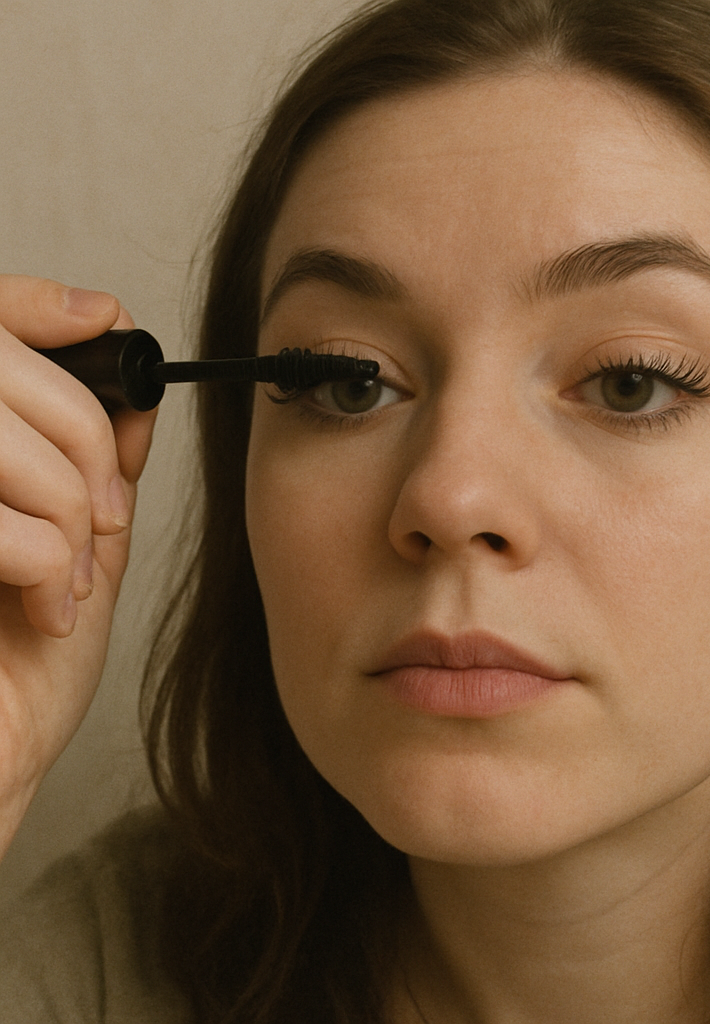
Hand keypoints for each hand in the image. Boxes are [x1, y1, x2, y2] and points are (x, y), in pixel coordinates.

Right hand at [0, 275, 157, 856]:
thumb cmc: (24, 660)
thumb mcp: (80, 541)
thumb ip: (96, 465)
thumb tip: (134, 394)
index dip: (32, 303)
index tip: (106, 320)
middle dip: (82, 436)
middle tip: (101, 512)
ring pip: (6, 441)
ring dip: (70, 509)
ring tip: (70, 575)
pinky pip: (6, 526)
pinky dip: (49, 563)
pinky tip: (47, 608)